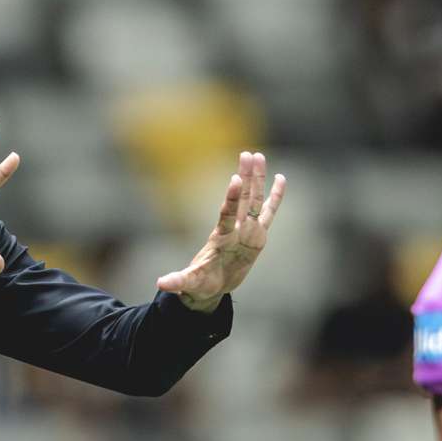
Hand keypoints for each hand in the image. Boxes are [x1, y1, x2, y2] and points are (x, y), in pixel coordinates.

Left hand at [156, 151, 286, 311]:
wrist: (211, 286)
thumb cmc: (200, 283)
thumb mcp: (189, 283)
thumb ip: (178, 281)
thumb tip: (161, 284)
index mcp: (221, 238)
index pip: (227, 214)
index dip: (231, 198)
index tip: (234, 178)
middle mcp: (235, 230)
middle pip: (242, 200)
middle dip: (246, 177)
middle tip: (247, 154)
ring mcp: (247, 231)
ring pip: (254, 200)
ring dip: (257, 179)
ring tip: (258, 156)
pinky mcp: (258, 236)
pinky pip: (269, 213)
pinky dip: (275, 197)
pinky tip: (280, 179)